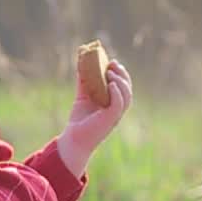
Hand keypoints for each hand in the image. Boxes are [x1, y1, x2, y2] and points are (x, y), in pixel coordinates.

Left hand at [58, 60, 132, 176]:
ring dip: (121, 82)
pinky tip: (111, 84)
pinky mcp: (111, 119)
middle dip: (122, 75)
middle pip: (128, 89)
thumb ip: (84, 82)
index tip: (112, 62)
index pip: (123, 86)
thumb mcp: (82, 97)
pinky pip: (118, 104)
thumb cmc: (79, 120)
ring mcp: (115, 115)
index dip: (121, 73)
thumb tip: (81, 64)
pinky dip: (117, 93)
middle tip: (113, 64)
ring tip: (110, 72)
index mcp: (113, 104)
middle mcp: (117, 109)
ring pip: (126, 96)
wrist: (73, 138)